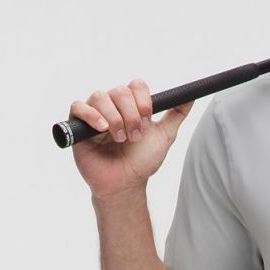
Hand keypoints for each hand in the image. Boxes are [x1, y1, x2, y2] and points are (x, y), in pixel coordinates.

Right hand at [68, 80, 193, 199]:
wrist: (125, 184)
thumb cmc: (141, 162)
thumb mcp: (164, 136)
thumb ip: (176, 114)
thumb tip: (191, 95)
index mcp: (131, 105)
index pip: (136, 86)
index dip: (143, 101)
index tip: (147, 122)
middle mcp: (112, 106)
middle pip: (119, 91)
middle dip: (131, 115)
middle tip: (134, 136)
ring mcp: (94, 114)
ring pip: (100, 97)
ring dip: (114, 119)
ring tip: (120, 139)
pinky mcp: (78, 125)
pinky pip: (78, 107)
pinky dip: (91, 115)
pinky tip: (102, 130)